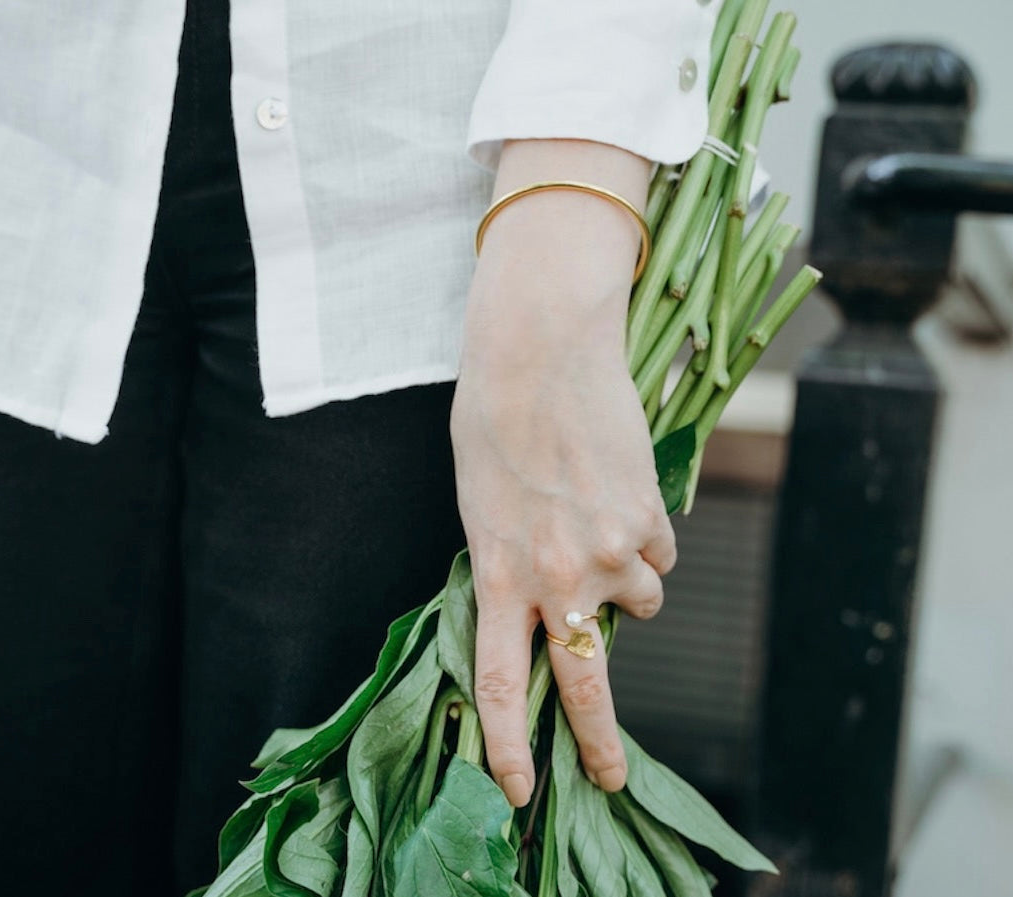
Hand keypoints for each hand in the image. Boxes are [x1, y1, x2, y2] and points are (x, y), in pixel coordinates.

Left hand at [449, 139, 676, 806]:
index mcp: (498, 572)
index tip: (517, 792)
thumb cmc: (494, 419)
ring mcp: (610, 551)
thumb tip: (548, 604)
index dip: (506, 747)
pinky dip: (645, 535)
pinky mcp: (650, 518)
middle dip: (598, 743)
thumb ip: (509, 562)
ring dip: (626, 580)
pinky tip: (618, 490)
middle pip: (586, 684)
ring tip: (597, 520)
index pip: (500, 683)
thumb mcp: (482, 504)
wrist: (541, 349)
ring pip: (642, 603)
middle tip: (612, 779)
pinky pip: (660, 552)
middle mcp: (557, 575)